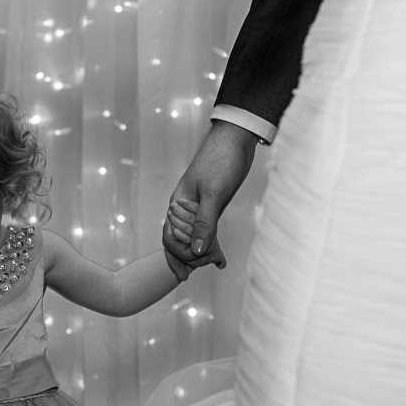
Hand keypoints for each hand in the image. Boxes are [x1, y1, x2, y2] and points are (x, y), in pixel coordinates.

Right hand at [163, 121, 259, 268]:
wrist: (235, 139)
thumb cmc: (221, 161)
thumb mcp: (214, 194)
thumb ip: (204, 224)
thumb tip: (196, 252)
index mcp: (178, 205)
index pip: (170, 239)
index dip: (181, 256)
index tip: (197, 267)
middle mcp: (184, 208)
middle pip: (180, 242)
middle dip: (192, 258)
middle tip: (215, 264)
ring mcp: (196, 207)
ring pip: (192, 237)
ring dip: (201, 253)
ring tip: (218, 263)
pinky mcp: (210, 204)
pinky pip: (204, 229)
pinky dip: (209, 242)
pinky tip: (219, 254)